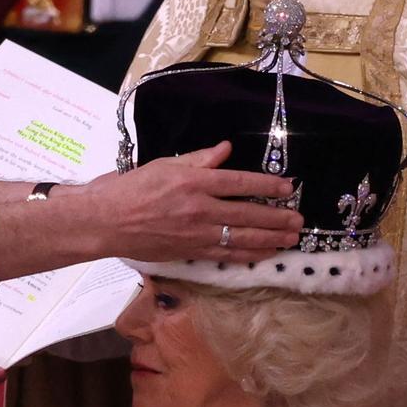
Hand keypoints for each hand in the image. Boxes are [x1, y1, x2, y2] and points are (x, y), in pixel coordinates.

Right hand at [84, 140, 302, 262]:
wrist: (106, 221)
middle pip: (248, 214)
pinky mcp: (190, 253)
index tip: (288, 188)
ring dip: (270, 239)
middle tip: (300, 221)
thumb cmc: (130, 189)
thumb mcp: (164, 165)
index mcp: (194, 182)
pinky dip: (247, 255)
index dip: (268, 185)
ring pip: (241, 238)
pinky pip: (226, 255)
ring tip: (291, 240)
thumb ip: (198, 160)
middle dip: (277, 218)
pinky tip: (263, 254)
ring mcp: (197, 234)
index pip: (240, 182)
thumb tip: (225, 150)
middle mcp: (200, 209)